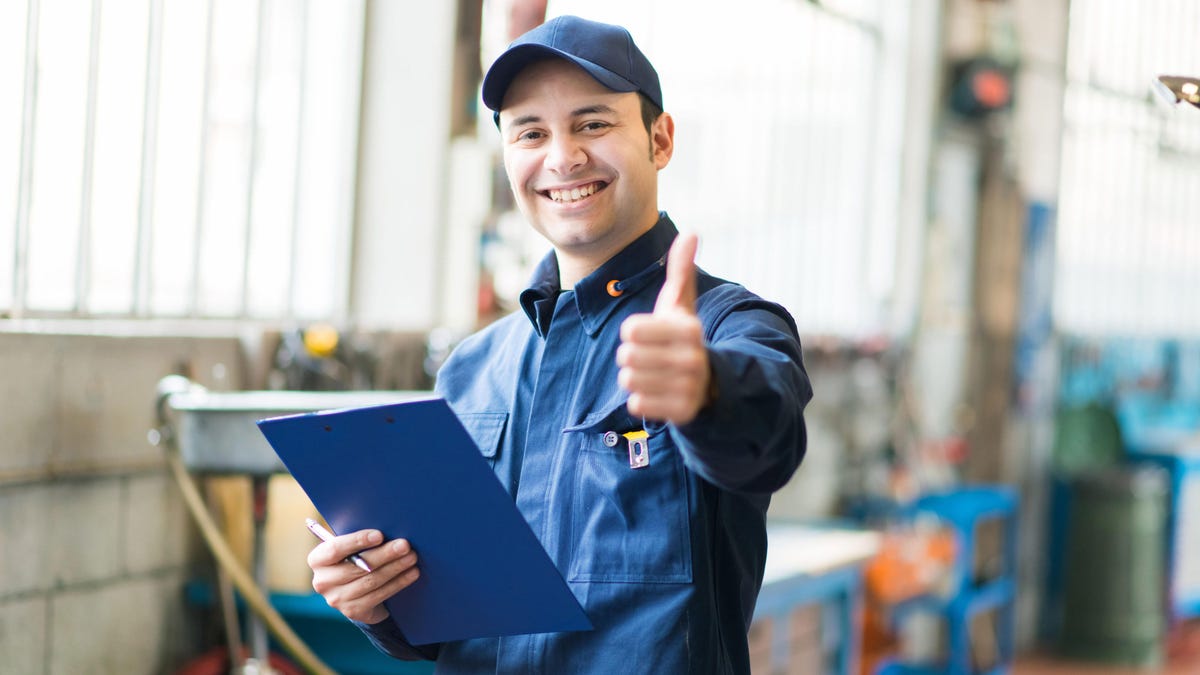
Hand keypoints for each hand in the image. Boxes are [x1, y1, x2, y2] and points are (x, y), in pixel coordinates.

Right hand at [308, 528, 419, 624]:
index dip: (357, 541)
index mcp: (318, 559)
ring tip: (412, 557)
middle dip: (384, 554)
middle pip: (357, 566)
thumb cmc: (355, 558)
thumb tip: (386, 530)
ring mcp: (336, 599)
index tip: (379, 535)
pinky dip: (398, 583)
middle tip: (405, 545)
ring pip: (371, 581)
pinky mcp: (353, 611)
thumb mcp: (350, 548)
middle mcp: (322, 581)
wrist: (355, 592)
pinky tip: (411, 573)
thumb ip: (359, 540)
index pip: (335, 549)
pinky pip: (379, 595)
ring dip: (395, 568)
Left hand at [617, 233, 711, 424]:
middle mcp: (692, 358)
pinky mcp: (682, 412)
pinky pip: (637, 404)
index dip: (634, 332)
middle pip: (626, 356)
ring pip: (628, 380)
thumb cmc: (682, 337)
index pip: (629, 330)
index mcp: (688, 329)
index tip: (651, 335)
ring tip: (654, 374)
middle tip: (652, 357)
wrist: (709, 382)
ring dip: (635, 377)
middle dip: (632, 357)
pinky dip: (641, 399)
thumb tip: (691, 233)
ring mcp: (688, 388)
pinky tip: (657, 393)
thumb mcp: (682, 305)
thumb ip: (682, 270)